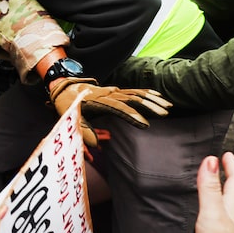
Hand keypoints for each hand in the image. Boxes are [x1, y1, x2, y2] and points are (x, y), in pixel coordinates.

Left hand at [48, 77, 171, 147]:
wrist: (65, 88)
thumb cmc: (68, 105)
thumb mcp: (72, 118)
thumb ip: (83, 131)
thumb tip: (94, 145)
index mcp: (97, 101)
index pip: (118, 108)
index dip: (132, 115)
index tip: (145, 123)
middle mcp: (107, 94)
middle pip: (131, 98)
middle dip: (149, 106)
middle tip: (165, 113)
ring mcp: (112, 91)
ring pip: (135, 94)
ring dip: (152, 100)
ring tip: (168, 107)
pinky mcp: (115, 91)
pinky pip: (133, 91)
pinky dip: (147, 94)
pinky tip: (160, 98)